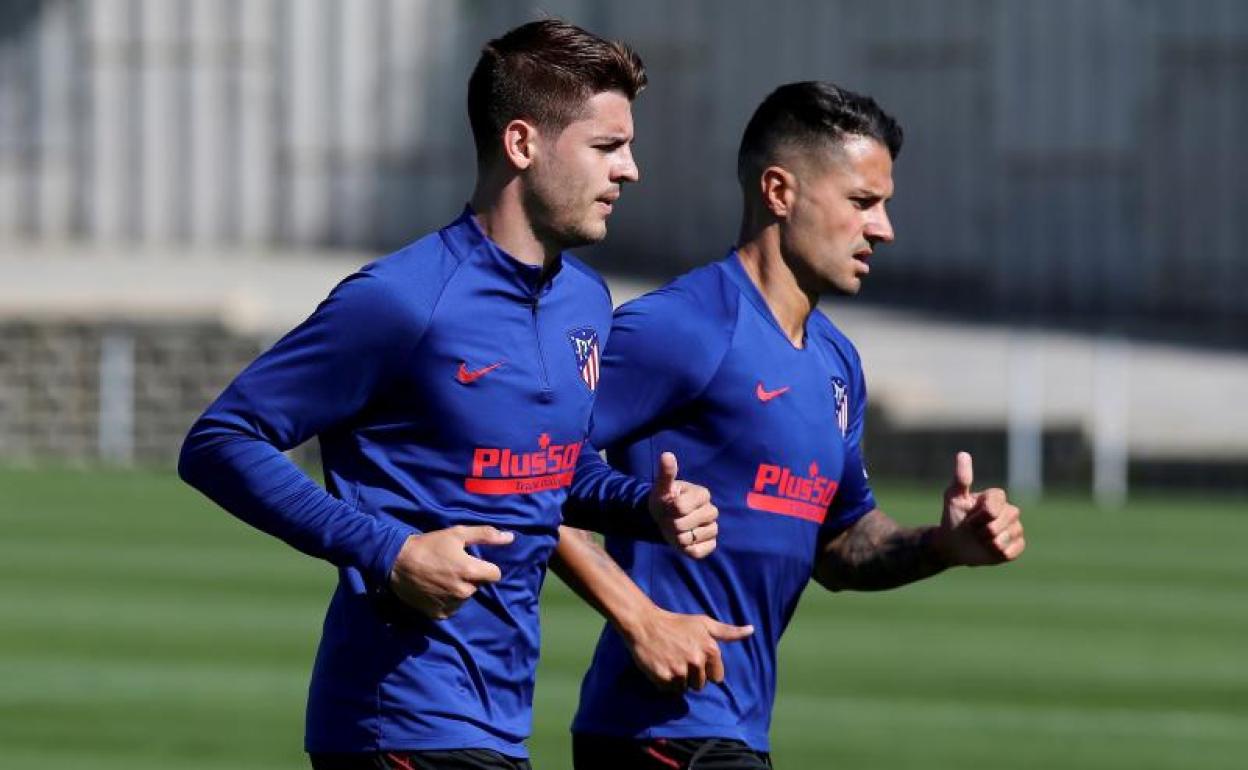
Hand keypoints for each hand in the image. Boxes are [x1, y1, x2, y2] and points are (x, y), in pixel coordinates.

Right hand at [388, 526, 514, 619]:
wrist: (397, 563)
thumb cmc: (429, 546)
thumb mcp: (457, 534)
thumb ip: (485, 535)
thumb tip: (510, 538)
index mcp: (470, 572)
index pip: (495, 574)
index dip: (486, 567)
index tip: (473, 561)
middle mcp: (464, 591)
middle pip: (479, 585)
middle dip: (471, 577)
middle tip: (452, 567)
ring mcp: (451, 605)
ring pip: (465, 596)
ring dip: (459, 588)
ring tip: (442, 577)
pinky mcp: (439, 614)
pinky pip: (452, 607)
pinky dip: (447, 599)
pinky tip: (436, 589)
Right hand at [622, 605, 753, 691]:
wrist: (644, 623)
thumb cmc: (676, 623)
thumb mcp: (704, 623)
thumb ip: (728, 632)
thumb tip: (751, 630)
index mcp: (710, 649)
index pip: (717, 678)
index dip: (706, 671)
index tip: (694, 658)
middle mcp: (696, 661)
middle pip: (700, 685)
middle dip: (691, 675)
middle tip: (679, 658)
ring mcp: (679, 670)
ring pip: (684, 689)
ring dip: (677, 679)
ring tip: (669, 660)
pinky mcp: (663, 677)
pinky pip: (668, 690)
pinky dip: (664, 681)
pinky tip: (660, 665)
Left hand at [648, 452, 718, 558]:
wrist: (665, 518)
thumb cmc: (664, 500)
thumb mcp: (661, 488)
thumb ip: (666, 473)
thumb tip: (667, 455)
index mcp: (702, 494)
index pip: (680, 507)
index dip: (668, 509)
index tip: (667, 505)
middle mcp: (712, 511)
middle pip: (683, 524)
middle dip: (670, 524)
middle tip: (669, 519)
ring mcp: (713, 528)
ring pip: (690, 538)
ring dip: (676, 537)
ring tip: (675, 530)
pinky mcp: (711, 544)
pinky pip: (698, 552)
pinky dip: (686, 549)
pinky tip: (684, 541)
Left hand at [937, 452, 1024, 565]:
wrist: (953, 544)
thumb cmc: (953, 518)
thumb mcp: (953, 497)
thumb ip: (961, 478)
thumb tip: (963, 454)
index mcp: (996, 497)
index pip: (994, 505)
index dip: (979, 515)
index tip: (968, 518)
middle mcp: (1009, 510)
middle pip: (1002, 521)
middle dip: (982, 530)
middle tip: (973, 531)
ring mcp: (1015, 528)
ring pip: (1008, 536)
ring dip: (989, 542)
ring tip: (980, 540)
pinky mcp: (1017, 546)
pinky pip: (1013, 550)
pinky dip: (999, 552)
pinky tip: (990, 549)